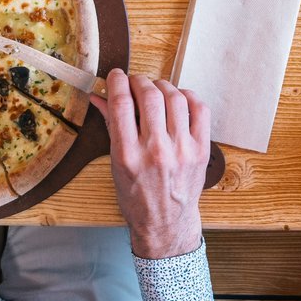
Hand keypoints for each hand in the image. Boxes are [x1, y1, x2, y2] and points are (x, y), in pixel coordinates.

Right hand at [92, 71, 209, 258]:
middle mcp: (156, 151)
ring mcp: (182, 150)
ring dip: (162, 86)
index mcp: (128, 155)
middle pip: (149, 96)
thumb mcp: (115, 164)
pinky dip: (188, 96)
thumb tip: (99, 96)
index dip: (117, 81)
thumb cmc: (136, 196)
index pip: (121, 103)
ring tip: (155, 90)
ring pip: (175, 98)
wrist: (166, 224)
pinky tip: (178, 99)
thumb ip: (110, 125)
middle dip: (139, 81)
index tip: (116, 76)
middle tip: (134, 83)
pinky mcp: (201, 150)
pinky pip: (199, 109)